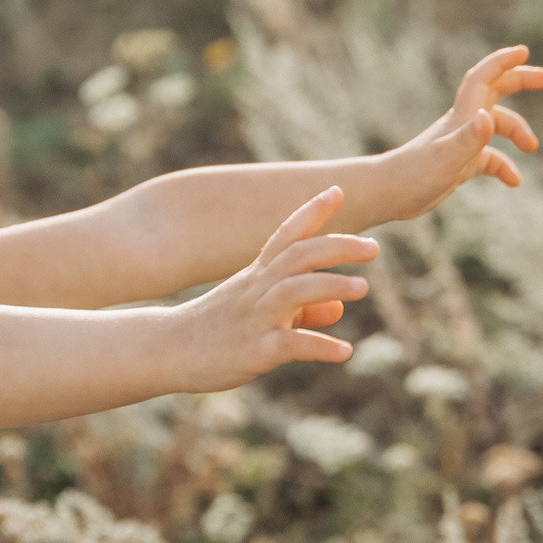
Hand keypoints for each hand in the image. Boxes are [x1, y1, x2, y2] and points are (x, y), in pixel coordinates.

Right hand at [173, 187, 380, 390]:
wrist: (168, 350)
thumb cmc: (217, 329)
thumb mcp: (261, 312)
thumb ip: (303, 309)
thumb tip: (340, 308)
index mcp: (258, 274)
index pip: (287, 234)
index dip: (312, 211)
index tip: (338, 190)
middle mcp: (258, 289)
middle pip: (299, 255)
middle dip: (337, 246)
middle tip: (374, 247)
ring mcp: (256, 317)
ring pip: (294, 291)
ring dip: (331, 285)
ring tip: (364, 288)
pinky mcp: (255, 349)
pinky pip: (290, 344)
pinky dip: (320, 347)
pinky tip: (344, 352)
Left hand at [379, 45, 542, 219]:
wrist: (389, 194)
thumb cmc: (416, 174)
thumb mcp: (448, 157)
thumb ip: (470, 139)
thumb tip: (488, 118)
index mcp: (462, 116)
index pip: (484, 78)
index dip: (503, 62)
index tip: (524, 50)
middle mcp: (463, 124)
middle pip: (495, 91)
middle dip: (519, 80)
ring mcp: (461, 143)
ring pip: (496, 126)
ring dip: (517, 132)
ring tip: (532, 147)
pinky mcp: (459, 164)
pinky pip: (489, 159)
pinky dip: (504, 166)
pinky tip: (514, 181)